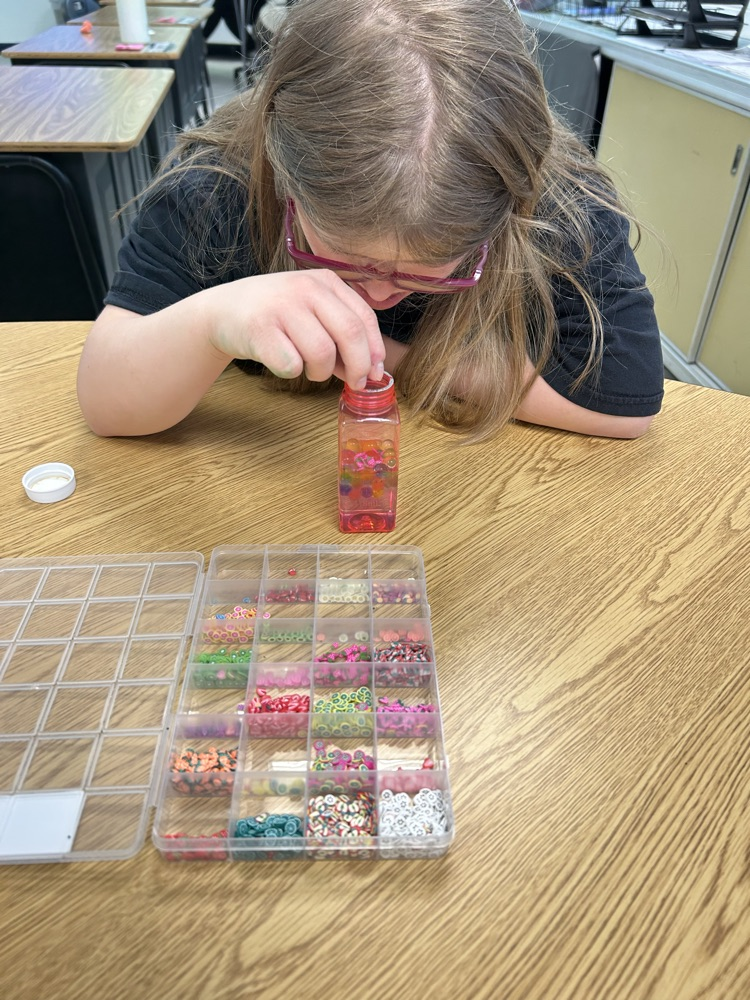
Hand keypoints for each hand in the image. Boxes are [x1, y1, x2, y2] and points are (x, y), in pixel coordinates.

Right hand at [204, 270, 384, 387]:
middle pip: (350, 334)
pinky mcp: (259, 329)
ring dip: (321, 372)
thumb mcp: (311, 313)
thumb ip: (340, 336)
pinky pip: (291, 365)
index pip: (364, 318)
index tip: (376, 373)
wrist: (222, 311)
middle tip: (355, 384)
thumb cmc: (275, 316)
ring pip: (322, 353)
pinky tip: (282, 362)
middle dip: (358, 366)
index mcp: (324, 282)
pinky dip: (292, 372)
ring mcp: (281, 306)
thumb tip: (371, 371)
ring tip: (309, 369)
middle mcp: (305, 288)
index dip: (375, 350)